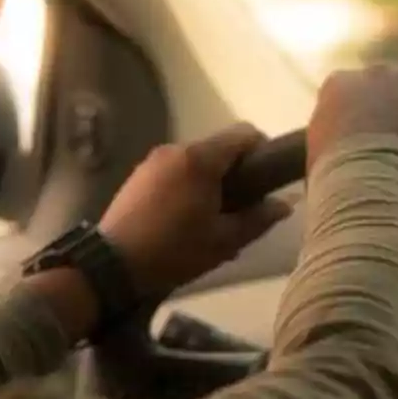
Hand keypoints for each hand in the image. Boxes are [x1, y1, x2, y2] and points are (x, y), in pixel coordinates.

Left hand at [99, 123, 292, 298]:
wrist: (113, 265)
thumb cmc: (175, 250)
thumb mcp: (224, 240)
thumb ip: (259, 218)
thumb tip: (285, 204)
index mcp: (201, 158)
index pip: (246, 134)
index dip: (264, 153)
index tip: (268, 182)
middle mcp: (176, 149)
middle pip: (220, 148)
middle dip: (237, 173)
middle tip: (243, 209)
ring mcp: (154, 160)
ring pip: (197, 161)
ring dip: (212, 181)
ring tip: (213, 218)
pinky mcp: (139, 175)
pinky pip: (176, 171)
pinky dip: (189, 185)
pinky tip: (185, 218)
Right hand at [307, 65, 397, 171]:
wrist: (368, 175)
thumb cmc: (336, 178)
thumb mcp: (317, 157)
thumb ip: (330, 144)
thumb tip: (330, 161)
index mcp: (339, 85)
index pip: (357, 96)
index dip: (369, 121)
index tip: (374, 145)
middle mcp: (374, 71)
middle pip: (394, 89)